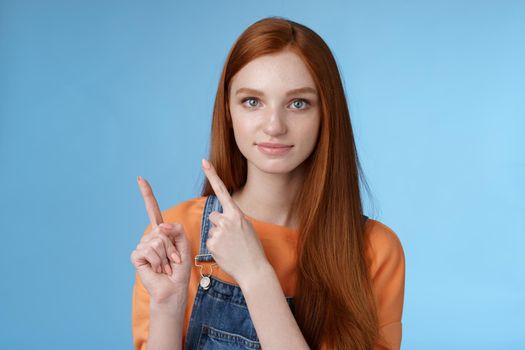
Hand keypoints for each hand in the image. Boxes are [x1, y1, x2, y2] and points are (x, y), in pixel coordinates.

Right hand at [130, 176, 191, 305]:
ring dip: (167, 256)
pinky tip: (158, 269)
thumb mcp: (184, 244)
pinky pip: (149, 250)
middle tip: (173, 260)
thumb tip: (159, 226)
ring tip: (166, 266)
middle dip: (172, 246)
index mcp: (161, 232)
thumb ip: (176, 230)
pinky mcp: (137, 256)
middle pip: (161, 228)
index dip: (147, 194)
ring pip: (157, 240)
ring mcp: (142, 245)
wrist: (174, 288)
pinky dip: (159, 261)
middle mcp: (150, 236)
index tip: (140, 178)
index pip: (152, 209)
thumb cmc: (180, 268)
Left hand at [201, 159, 269, 284]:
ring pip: (211, 229)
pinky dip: (216, 247)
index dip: (212, 175)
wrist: (254, 270)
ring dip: (217, 236)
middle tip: (231, 238)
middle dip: (219, 224)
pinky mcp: (212, 244)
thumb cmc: (252, 249)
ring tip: (230, 246)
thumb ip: (233, 219)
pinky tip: (226, 253)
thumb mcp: (247, 228)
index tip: (203, 162)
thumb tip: (218, 218)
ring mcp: (218, 232)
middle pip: (213, 215)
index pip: (222, 190)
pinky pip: (209, 241)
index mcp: (237, 214)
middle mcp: (227, 220)